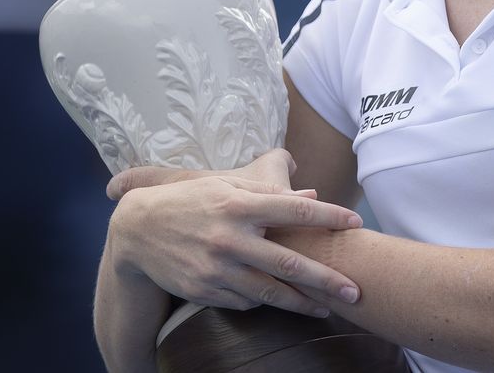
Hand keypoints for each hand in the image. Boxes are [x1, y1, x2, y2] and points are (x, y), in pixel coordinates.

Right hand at [107, 151, 362, 316]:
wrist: (137, 230)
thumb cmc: (189, 200)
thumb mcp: (224, 184)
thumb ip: (268, 191)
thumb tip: (311, 197)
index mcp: (238, 203)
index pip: (293, 210)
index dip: (328, 217)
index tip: (356, 222)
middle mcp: (230, 237)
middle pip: (289, 263)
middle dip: (326, 280)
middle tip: (355, 291)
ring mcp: (216, 268)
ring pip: (270, 292)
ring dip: (302, 303)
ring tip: (326, 309)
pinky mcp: (204, 290)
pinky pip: (244, 301)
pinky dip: (262, 301)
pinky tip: (277, 301)